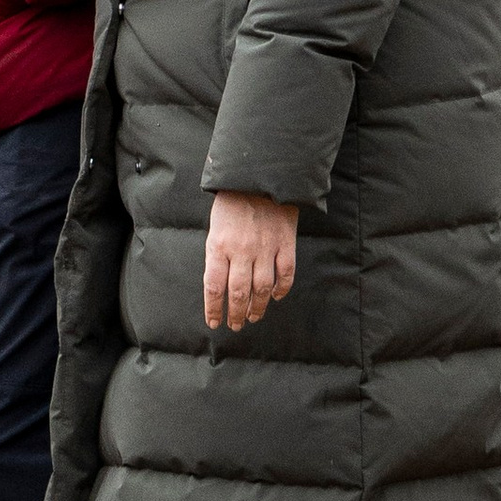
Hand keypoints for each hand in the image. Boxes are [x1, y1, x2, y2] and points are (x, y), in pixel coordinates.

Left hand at [204, 191, 299, 333]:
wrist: (260, 175)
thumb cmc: (232, 200)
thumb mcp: (215, 225)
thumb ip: (217, 253)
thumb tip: (219, 284)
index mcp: (219, 245)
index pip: (214, 286)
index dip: (214, 309)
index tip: (215, 323)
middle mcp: (242, 251)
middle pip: (238, 293)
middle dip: (236, 314)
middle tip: (236, 325)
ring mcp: (266, 248)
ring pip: (262, 289)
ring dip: (258, 307)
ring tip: (253, 317)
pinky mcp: (286, 244)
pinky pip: (286, 274)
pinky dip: (282, 289)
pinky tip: (276, 297)